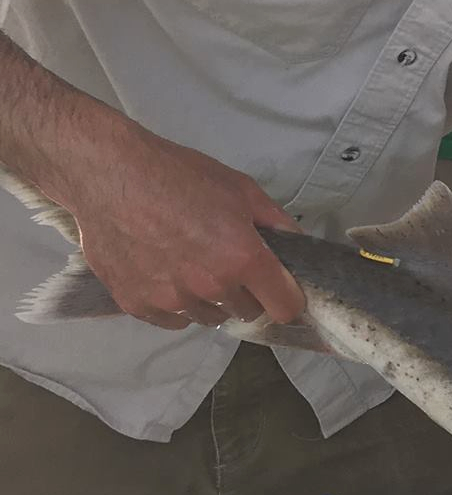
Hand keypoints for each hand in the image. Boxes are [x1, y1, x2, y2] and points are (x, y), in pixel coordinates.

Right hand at [53, 123, 304, 330]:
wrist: (111, 174)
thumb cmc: (179, 176)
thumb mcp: (241, 189)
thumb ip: (276, 222)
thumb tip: (296, 245)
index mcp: (243, 259)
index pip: (284, 307)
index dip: (287, 298)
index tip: (280, 288)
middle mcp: (210, 286)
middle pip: (247, 311)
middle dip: (246, 292)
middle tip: (229, 264)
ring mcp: (171, 299)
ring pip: (209, 317)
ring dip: (210, 300)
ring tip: (193, 266)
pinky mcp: (137, 304)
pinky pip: (173, 320)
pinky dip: (176, 305)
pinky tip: (168, 275)